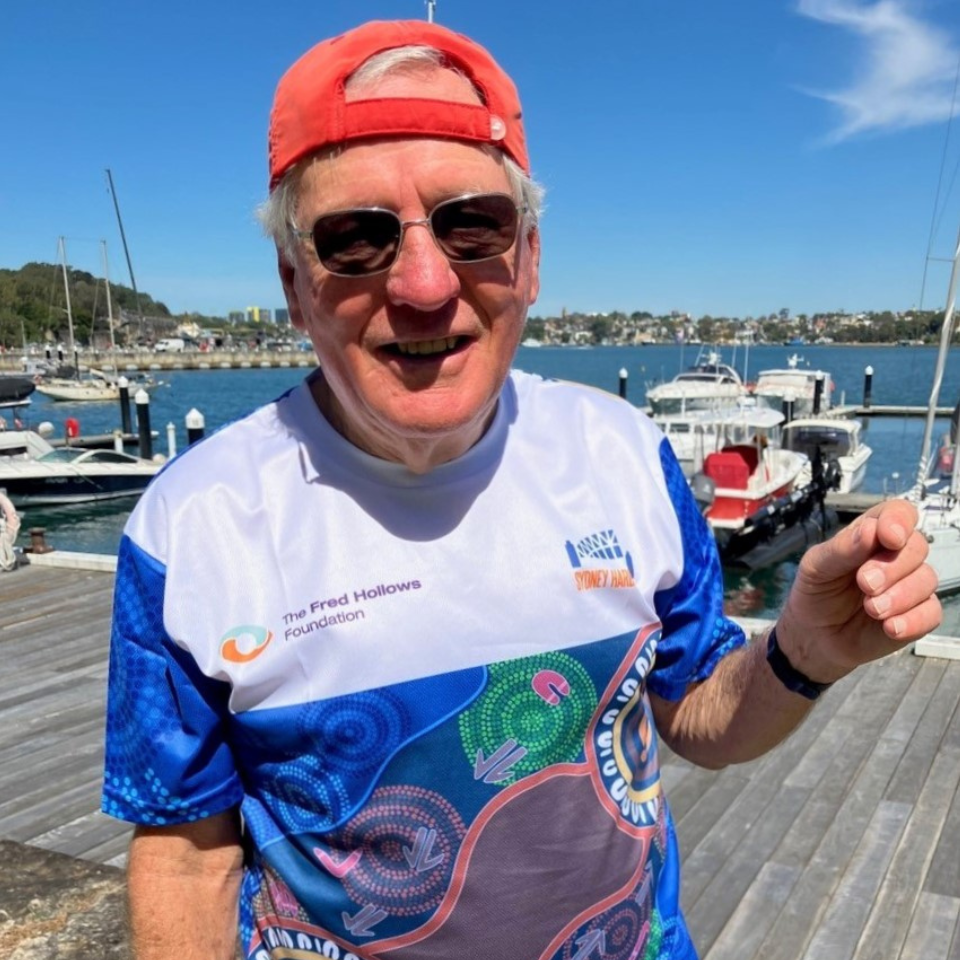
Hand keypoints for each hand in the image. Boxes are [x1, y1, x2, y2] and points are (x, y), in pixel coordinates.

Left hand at [777, 499, 940, 682]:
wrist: (814, 636)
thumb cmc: (816, 593)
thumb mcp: (816, 567)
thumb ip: (841, 548)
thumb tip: (870, 530)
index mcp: (871, 535)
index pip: (898, 513)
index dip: (899, 520)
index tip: (889, 536)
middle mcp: (895, 556)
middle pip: (917, 547)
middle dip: (891, 567)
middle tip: (865, 583)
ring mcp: (909, 585)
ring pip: (927, 579)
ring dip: (899, 596)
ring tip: (871, 608)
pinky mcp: (917, 615)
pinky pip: (931, 613)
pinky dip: (911, 621)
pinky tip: (889, 627)